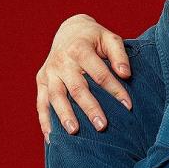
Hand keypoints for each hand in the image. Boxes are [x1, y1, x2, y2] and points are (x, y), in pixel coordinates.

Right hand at [37, 15, 131, 141]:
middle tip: (102, 126)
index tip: (128, 106)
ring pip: (56, 97)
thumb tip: (126, 74)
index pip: (100, 74)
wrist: (70, 30)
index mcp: (79, 49)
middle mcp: (61, 62)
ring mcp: (49, 72)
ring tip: (74, 132)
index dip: (114, 90)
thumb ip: (119, 55)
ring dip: (64, 116)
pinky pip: (40, 102)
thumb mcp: (110, 38)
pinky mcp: (41, 80)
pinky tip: (52, 137)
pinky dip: (45, 120)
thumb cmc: (95, 38)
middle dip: (90, 108)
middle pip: (77, 88)